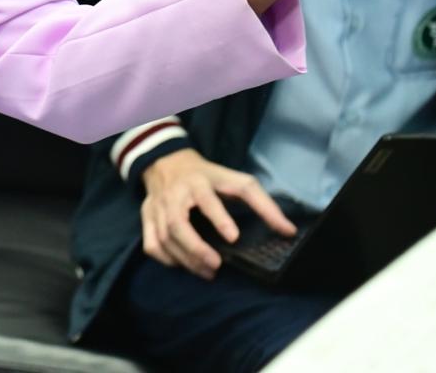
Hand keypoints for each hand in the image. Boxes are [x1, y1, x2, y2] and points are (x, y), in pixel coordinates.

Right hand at [139, 148, 294, 280]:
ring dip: (185, 259)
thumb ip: (262, 204)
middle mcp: (175, 194)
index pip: (207, 199)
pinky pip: (151, 244)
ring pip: (164, 238)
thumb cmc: (209, 176)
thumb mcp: (236, 181)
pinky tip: (183, 265)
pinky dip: (166, 259)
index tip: (233, 237)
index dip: (219, 217)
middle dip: (196, 248)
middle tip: (216, 265)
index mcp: (199, 182)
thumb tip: (288, 231)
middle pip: (178, 224)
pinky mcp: (147, 216)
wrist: (167, 162)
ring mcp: (157, 207)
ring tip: (208, 272)